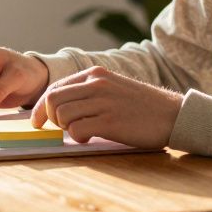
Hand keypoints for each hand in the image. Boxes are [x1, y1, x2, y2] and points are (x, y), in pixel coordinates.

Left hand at [30, 66, 181, 148]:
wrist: (174, 114)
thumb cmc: (143, 106)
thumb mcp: (114, 88)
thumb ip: (89, 92)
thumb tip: (59, 108)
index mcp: (95, 74)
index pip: (55, 87)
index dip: (40, 107)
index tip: (36, 121)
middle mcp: (96, 84)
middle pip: (52, 100)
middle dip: (49, 118)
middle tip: (61, 129)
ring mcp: (102, 102)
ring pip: (61, 116)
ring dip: (66, 129)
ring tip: (84, 131)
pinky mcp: (109, 121)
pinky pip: (76, 130)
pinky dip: (78, 137)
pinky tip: (92, 137)